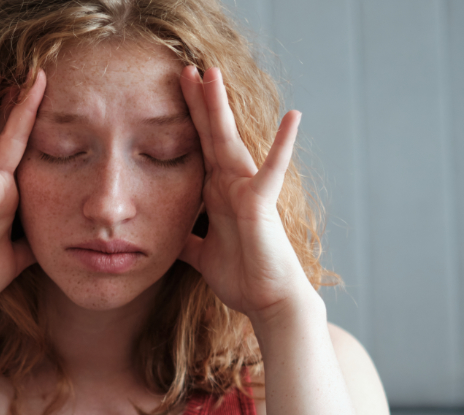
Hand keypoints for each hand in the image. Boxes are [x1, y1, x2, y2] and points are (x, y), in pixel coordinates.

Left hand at [178, 66, 317, 322]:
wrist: (268, 300)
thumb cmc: (241, 276)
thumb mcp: (201, 255)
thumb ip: (188, 240)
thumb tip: (170, 237)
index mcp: (217, 191)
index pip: (197, 147)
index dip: (186, 118)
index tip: (174, 90)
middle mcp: (232, 183)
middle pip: (210, 134)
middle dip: (198, 101)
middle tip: (185, 66)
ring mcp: (248, 189)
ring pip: (230, 140)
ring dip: (221, 107)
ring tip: (213, 73)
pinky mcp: (262, 203)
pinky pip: (272, 170)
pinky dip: (282, 144)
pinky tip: (293, 115)